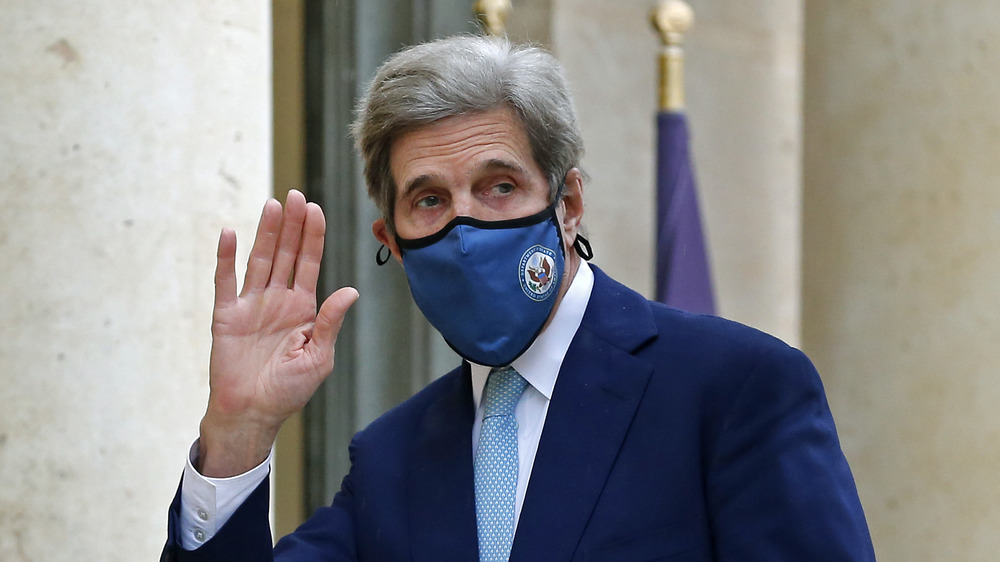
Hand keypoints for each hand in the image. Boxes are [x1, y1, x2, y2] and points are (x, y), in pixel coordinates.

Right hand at [197, 190, 358, 476]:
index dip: (313, 236)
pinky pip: (225, 281)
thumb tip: (351, 291)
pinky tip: (231, 233)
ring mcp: (251, 305)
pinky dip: (227, 257)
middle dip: (292, 224)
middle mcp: (277, 300)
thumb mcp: (318, 357)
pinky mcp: (226, 314)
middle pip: (286, 253)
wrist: (251, 414)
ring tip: (272, 204)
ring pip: (260, 259)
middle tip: (295, 194)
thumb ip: (330, 322)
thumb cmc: (288, 391)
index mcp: (303, 308)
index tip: (316, 209)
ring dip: (266, 232)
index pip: (309, 263)